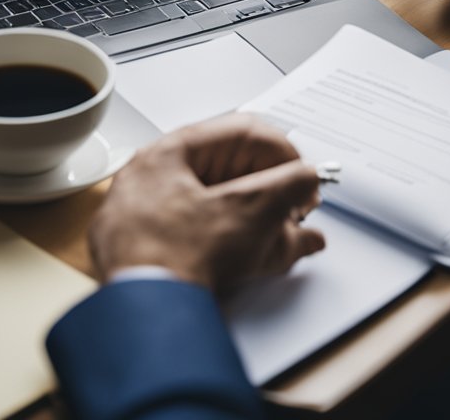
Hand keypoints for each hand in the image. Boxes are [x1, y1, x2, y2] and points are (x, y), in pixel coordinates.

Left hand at [88, 113, 324, 295]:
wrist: (143, 315)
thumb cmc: (176, 256)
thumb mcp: (250, 213)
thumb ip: (289, 187)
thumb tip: (306, 178)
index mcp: (167, 154)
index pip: (238, 133)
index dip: (282, 155)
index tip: (302, 180)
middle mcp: (149, 180)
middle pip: (227, 171)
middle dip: (270, 193)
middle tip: (293, 214)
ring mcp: (144, 217)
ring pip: (214, 207)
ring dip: (256, 221)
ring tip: (281, 242)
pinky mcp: (149, 251)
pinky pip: (197, 236)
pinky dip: (231, 245)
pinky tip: (254, 260)